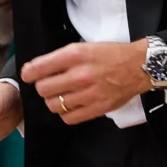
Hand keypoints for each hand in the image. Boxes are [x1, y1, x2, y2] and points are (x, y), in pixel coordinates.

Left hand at [23, 39, 150, 124]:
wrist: (138, 66)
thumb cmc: (111, 55)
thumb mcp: (84, 47)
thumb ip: (61, 59)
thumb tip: (37, 69)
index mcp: (75, 55)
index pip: (39, 68)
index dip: (29, 73)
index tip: (28, 76)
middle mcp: (80, 75)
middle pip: (43, 90)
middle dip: (43, 87)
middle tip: (50, 85)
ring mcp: (88, 94)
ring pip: (54, 105)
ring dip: (54, 101)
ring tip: (62, 96)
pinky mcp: (96, 108)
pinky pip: (69, 118)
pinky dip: (66, 113)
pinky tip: (72, 105)